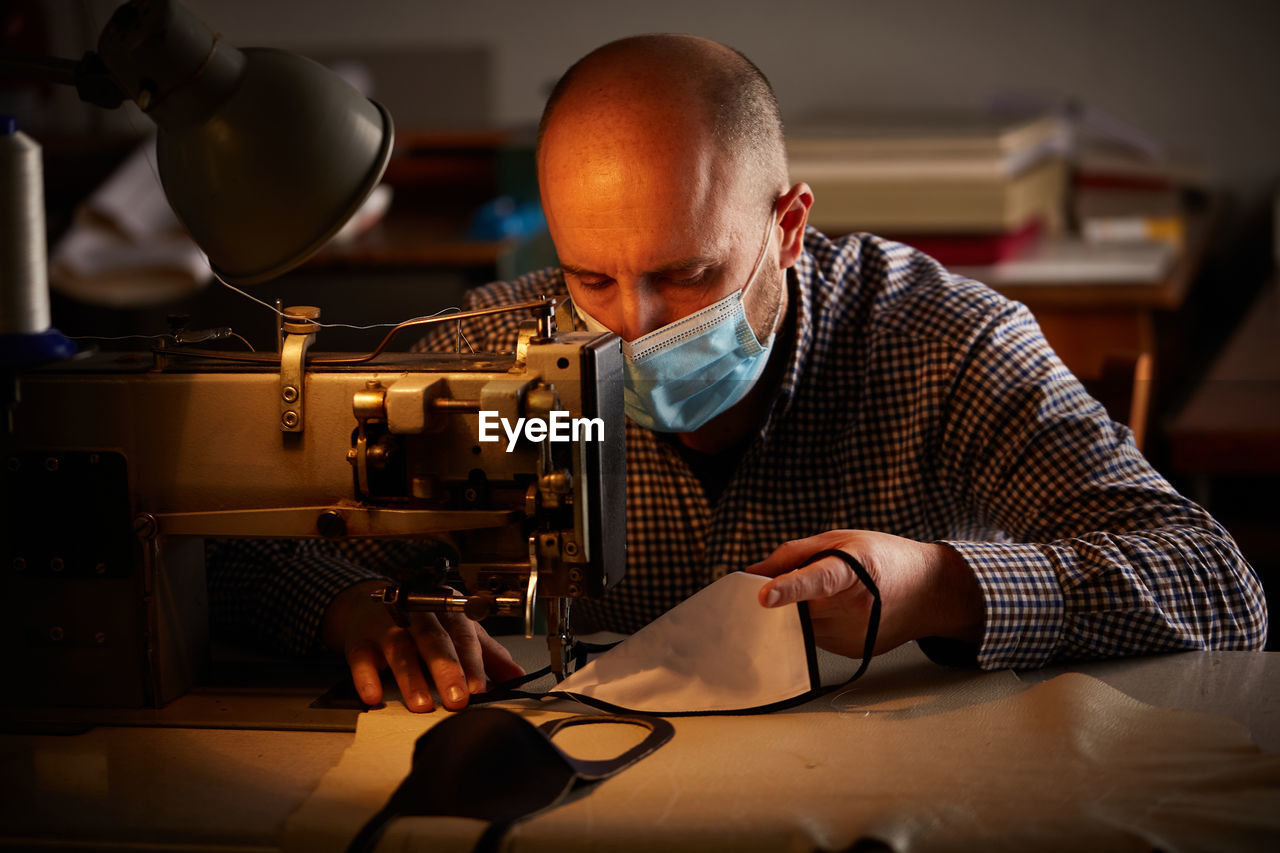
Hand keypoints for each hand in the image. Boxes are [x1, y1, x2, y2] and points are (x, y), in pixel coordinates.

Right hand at [321, 580, 524, 711]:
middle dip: (446, 670)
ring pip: (401, 649)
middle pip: (434, 641)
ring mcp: (387, 626)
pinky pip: (361, 659)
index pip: (463, 637)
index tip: (481, 688)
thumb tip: (518, 677)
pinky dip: (366, 677)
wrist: (369, 606)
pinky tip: (373, 696)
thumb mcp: (458, 632)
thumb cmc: (423, 624)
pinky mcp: (359, 641)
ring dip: (412, 678)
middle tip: (458, 699)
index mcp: (447, 613)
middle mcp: (418, 615)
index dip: (472, 663)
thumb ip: (488, 655)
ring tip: (422, 705)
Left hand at [745, 530, 983, 658]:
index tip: (765, 596)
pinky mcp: (851, 651)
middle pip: (799, 608)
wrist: (928, 590)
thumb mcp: (840, 540)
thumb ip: (792, 553)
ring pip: (803, 627)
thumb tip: (752, 572)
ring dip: (799, 612)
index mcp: (853, 569)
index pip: (818, 580)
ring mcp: (854, 633)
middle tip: (783, 585)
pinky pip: (815, 639)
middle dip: (783, 598)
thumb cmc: (882, 557)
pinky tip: (834, 611)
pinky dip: (813, 625)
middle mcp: (855, 606)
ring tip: (826, 594)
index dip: (790, 587)